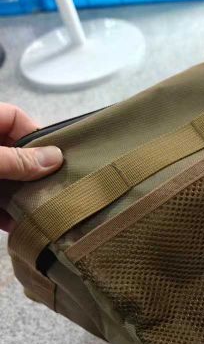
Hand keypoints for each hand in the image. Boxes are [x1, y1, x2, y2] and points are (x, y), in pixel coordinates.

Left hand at [0, 103, 62, 231]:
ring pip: (5, 180)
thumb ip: (17, 160)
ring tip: (39, 213)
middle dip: (33, 174)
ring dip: (20, 198)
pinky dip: (2, 213)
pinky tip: (15, 226)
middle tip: (53, 190)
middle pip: (14, 153)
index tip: (57, 158)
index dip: (37, 134)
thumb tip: (56, 157)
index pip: (15, 118)